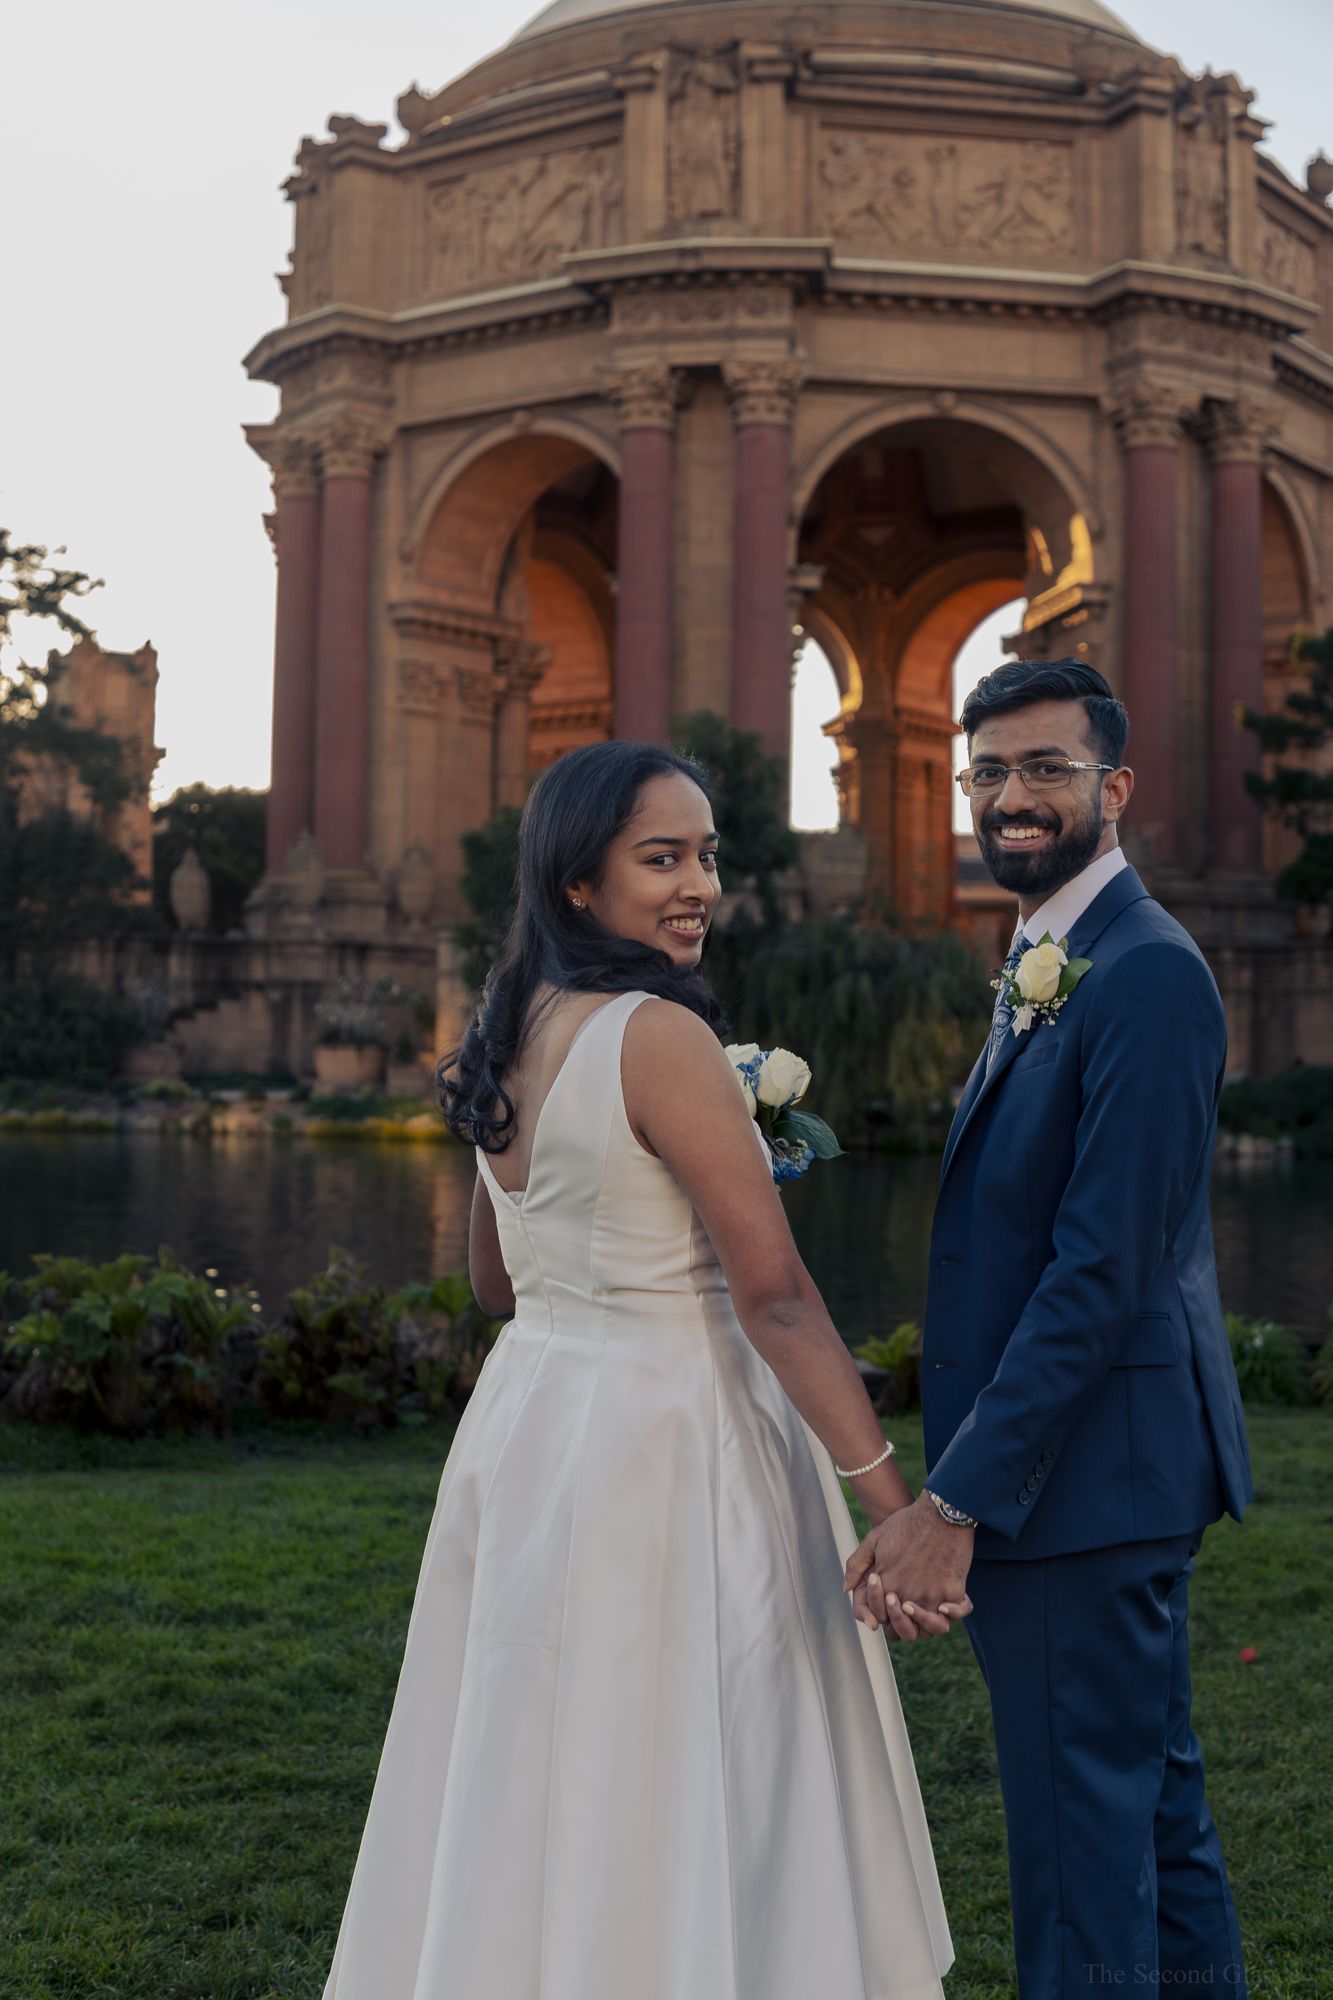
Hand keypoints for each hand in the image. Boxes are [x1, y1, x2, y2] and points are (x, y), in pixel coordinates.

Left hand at [844, 1493, 974, 1641]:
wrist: (939, 1512)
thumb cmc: (907, 1523)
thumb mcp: (874, 1539)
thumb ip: (856, 1565)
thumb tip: (845, 1589)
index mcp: (887, 1584)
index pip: (880, 1619)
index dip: (884, 1619)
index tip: (893, 1605)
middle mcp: (907, 1595)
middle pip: (905, 1632)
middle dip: (904, 1625)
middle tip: (908, 1608)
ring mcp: (931, 1595)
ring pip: (931, 1629)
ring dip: (928, 1622)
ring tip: (929, 1607)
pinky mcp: (953, 1590)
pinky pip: (958, 1613)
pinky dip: (954, 1613)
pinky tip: (948, 1604)